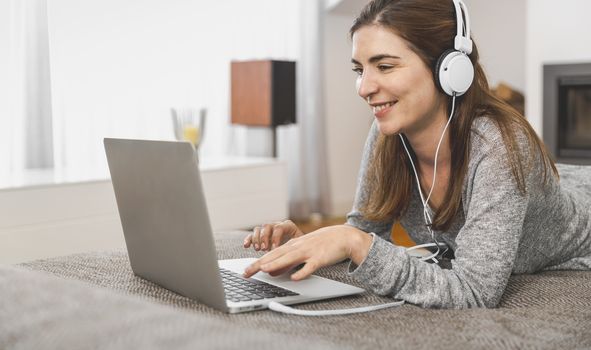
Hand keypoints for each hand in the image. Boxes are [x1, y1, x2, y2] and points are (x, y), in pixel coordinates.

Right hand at [243, 220, 303, 251]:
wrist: (300, 246)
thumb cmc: (301, 248)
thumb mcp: (300, 249)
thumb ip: (294, 251)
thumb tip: (287, 261)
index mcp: (288, 226)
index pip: (279, 227)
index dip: (275, 237)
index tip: (274, 248)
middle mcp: (277, 225)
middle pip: (267, 226)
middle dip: (265, 238)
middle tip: (264, 248)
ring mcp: (268, 230)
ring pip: (259, 229)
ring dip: (257, 239)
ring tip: (258, 249)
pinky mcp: (261, 236)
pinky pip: (252, 234)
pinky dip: (249, 239)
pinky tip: (246, 246)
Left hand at [243, 225, 371, 280]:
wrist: (343, 237)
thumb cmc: (321, 245)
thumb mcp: (301, 251)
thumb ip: (286, 262)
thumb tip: (270, 271)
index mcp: (292, 246)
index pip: (271, 254)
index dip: (257, 262)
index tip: (245, 271)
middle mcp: (297, 247)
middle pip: (276, 255)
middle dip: (260, 264)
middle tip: (246, 272)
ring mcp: (309, 252)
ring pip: (290, 258)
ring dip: (276, 264)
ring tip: (263, 270)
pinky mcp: (320, 258)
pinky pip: (310, 266)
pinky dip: (302, 271)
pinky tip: (295, 278)